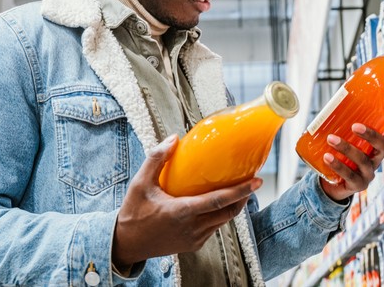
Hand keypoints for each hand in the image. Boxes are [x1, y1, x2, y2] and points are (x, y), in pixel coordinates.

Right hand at [112, 134, 261, 267]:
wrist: (126, 244)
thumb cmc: (133, 211)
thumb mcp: (140, 182)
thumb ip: (156, 159)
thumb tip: (174, 138)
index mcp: (182, 212)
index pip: (218, 201)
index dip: (240, 191)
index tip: (257, 181)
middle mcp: (192, 228)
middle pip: (229, 212)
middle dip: (244, 197)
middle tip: (252, 181)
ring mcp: (194, 239)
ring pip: (223, 221)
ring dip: (234, 206)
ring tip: (240, 189)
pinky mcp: (194, 245)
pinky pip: (214, 228)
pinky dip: (221, 215)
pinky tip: (219, 203)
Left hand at [318, 104, 383, 201]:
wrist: (331, 184)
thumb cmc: (339, 156)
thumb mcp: (344, 141)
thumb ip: (343, 127)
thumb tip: (333, 103)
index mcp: (375, 147)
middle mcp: (376, 160)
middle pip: (382, 147)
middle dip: (371, 135)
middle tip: (354, 125)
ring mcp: (368, 174)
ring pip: (363, 160)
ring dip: (346, 148)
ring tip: (330, 138)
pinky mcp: (357, 185)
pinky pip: (349, 175)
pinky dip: (337, 165)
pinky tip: (327, 157)